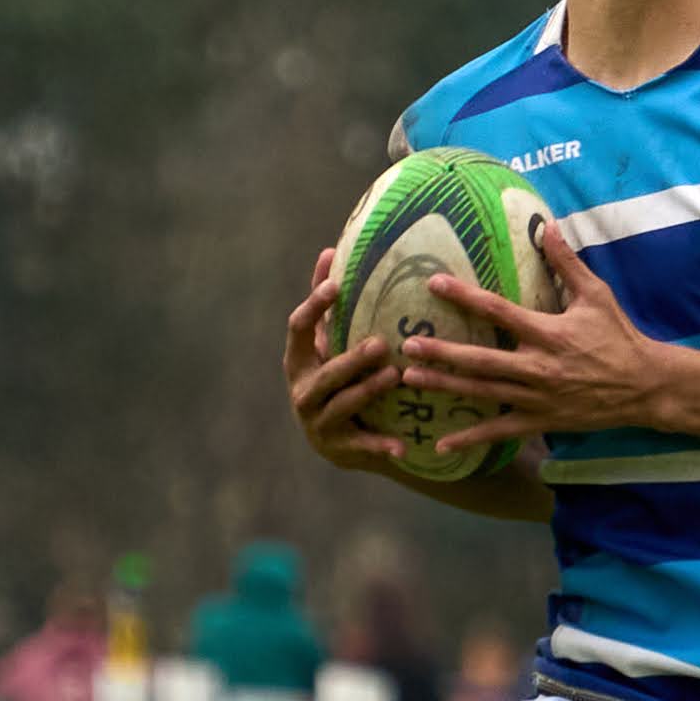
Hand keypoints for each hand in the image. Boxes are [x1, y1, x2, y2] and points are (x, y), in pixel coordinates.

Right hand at [283, 246, 412, 476]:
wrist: (339, 439)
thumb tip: (329, 251)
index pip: (297, 329)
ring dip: (368, 391)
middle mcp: (302, 391)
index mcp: (298, 360)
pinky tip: (401, 446)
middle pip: (324, 373)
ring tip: (395, 377)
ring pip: (343, 404)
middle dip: (351, 359)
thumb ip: (326, 305)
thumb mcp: (327, 342)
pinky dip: (381, 446)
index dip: (313, 307)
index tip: (334, 286)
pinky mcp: (339, 449)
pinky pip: (361, 445)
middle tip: (381, 344)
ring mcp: (318, 422)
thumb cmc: (336, 376)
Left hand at [410, 220, 677, 451]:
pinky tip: (442, 445)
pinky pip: (500, 431)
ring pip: (483, 392)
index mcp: (548, 332)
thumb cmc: (619, 336)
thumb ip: (567, 262)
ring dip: (446, 386)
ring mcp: (537, 397)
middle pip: (480, 359)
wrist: (645, 386)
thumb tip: (546, 225)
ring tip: (410, 379)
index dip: (464, 296)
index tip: (433, 283)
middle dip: (442, 352)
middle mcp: (537, 366)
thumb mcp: (597, 295)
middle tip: (407, 344)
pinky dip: (471, 438)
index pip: (498, 310)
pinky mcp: (541, 420)